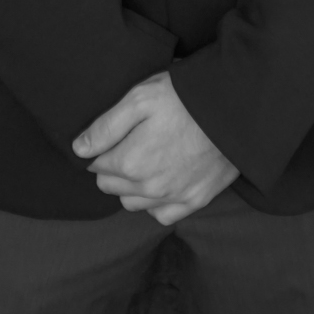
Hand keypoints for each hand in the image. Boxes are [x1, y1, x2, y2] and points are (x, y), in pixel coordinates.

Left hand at [72, 72, 237, 225]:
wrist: (235, 109)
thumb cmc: (185, 98)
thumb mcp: (140, 98)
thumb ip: (105, 126)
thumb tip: (79, 149)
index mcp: (132, 162)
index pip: (96, 165)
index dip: (101, 148)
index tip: (113, 135)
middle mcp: (150, 188)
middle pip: (111, 186)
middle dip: (112, 168)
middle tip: (127, 144)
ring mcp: (174, 197)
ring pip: (133, 204)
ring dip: (131, 187)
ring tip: (143, 161)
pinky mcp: (196, 201)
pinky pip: (162, 215)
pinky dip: (156, 203)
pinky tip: (161, 181)